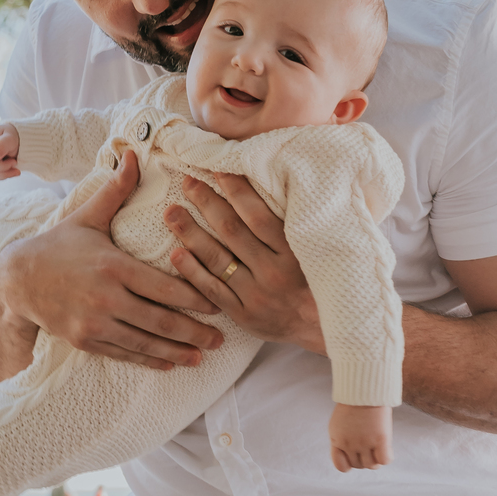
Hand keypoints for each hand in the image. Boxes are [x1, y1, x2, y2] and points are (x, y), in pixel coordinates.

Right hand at [0, 121, 21, 178]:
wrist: (16, 140)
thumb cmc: (12, 136)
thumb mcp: (11, 136)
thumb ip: (3, 143)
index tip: (10, 159)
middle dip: (4, 166)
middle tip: (14, 161)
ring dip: (6, 172)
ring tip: (15, 164)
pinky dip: (5, 175)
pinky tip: (13, 171)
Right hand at [0, 152, 226, 375]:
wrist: (18, 280)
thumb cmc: (59, 245)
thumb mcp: (87, 216)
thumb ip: (116, 190)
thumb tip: (134, 153)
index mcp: (114, 266)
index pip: (164, 287)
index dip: (195, 298)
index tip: (217, 304)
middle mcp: (106, 299)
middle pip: (161, 321)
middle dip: (194, 332)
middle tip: (220, 340)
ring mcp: (94, 324)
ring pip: (145, 343)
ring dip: (177, 352)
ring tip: (202, 356)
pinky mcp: (85, 341)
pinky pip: (124, 355)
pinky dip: (149, 361)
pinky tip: (169, 363)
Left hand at [163, 173, 325, 351]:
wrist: (325, 326)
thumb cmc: (318, 279)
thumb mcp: (314, 249)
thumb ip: (291, 223)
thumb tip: (272, 182)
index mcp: (293, 252)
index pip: (258, 215)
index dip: (235, 190)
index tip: (217, 169)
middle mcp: (273, 272)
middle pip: (232, 231)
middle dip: (207, 203)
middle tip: (187, 182)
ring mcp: (256, 295)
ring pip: (217, 259)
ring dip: (191, 233)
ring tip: (171, 213)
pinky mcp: (243, 314)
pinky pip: (212, 290)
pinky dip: (192, 272)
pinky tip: (176, 253)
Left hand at [328, 403, 391, 470]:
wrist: (363, 389)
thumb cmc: (352, 405)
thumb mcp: (338, 424)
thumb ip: (341, 441)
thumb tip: (349, 456)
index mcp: (337, 440)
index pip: (341, 466)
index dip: (349, 464)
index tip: (355, 454)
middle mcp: (349, 444)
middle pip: (359, 465)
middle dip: (364, 459)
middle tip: (370, 446)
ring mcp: (365, 442)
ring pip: (372, 465)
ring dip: (376, 459)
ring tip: (378, 447)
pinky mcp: (380, 439)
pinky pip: (385, 460)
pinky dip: (387, 457)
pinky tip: (386, 448)